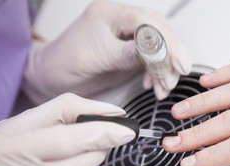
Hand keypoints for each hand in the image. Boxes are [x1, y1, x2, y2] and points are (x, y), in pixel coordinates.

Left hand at [23, 0, 190, 103]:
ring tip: (164, 86)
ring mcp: (128, 39)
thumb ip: (120, 53)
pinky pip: (153, 61)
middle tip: (178, 72)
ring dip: (166, 68)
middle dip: (171, 54)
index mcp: (110, 14)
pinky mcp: (130, 54)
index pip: (146, 22)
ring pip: (160, 47)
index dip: (164, 40)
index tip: (175, 61)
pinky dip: (159, 75)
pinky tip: (156, 85)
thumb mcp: (89, 57)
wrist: (52, 77)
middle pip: (159, 32)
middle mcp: (122, 23)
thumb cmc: (61, 63)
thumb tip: (148, 52)